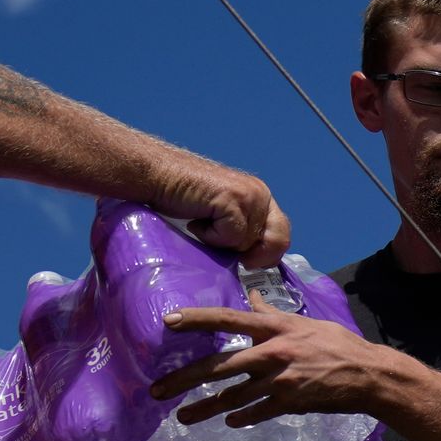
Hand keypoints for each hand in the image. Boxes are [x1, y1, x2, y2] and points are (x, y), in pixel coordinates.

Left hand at [155, 307, 409, 429]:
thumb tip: (251, 294)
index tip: (169, 322)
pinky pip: (257, 412)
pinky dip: (241, 417)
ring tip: (183, 417)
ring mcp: (280, 380)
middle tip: (158, 390)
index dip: (198, 319)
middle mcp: (272, 352)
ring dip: (205, 408)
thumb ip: (271, 313)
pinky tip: (228, 421)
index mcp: (275, 329)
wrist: (368, 375)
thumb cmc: (338, 345)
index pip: (228, 319)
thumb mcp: (305, 322)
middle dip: (184, 379)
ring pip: (232, 396)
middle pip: (219, 366)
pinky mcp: (290, 403)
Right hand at [158, 162, 288, 265]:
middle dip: (252, 254)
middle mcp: (261, 194)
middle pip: (278, 241)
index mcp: (261, 197)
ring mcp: (249, 196)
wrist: (157, 178)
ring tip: (203, 222)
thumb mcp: (223, 219)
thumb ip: (244, 231)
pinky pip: (232, 237)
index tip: (245, 260)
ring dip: (223, 242)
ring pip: (249, 243)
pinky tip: (197, 219)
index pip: (282, 235)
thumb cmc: (182, 199)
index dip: (266, 254)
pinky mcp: (233, 200)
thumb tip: (257, 263)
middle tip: (223, 245)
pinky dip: (211, 237)